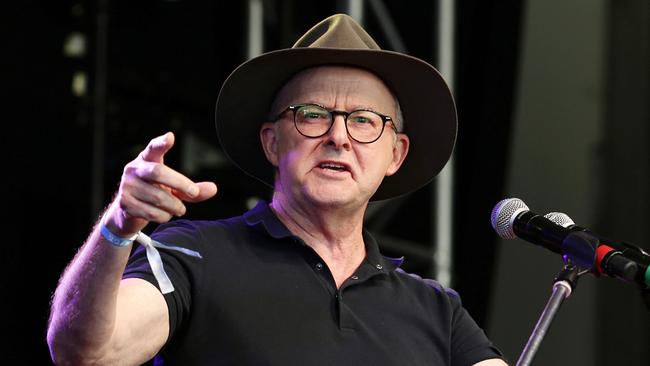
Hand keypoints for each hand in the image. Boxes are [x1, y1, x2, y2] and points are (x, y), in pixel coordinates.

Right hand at [103, 132, 217, 236]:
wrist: (127, 212)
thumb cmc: (155, 193)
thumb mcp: (174, 189)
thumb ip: (192, 189)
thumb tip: (213, 189)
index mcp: (147, 160)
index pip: (153, 148)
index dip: (161, 143)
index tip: (170, 137)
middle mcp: (134, 170)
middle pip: (158, 172)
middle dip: (180, 183)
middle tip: (193, 192)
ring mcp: (127, 186)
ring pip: (159, 197)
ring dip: (175, 206)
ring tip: (179, 209)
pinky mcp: (125, 203)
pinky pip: (152, 212)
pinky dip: (164, 216)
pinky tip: (165, 215)